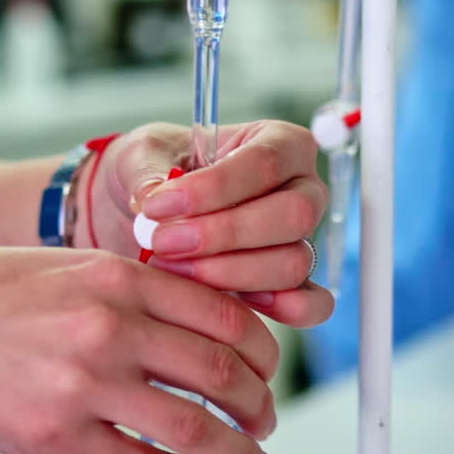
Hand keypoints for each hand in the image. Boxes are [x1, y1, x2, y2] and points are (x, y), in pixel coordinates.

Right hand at [0, 246, 279, 453]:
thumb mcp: (68, 269)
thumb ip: (136, 296)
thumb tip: (199, 336)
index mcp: (120, 277)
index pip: (228, 317)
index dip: (265, 355)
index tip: (269, 374)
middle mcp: (110, 326)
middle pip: (225, 374)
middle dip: (260, 408)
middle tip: (266, 424)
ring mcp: (84, 384)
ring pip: (195, 427)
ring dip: (238, 453)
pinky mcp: (55, 436)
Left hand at [84, 121, 333, 328]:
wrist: (150, 215)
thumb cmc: (157, 171)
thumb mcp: (141, 156)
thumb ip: (148, 173)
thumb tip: (153, 199)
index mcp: (280, 143)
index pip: (264, 163)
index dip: (213, 188)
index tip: (159, 206)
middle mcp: (303, 190)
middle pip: (293, 216)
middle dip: (225, 235)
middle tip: (165, 243)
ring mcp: (303, 239)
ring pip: (291, 263)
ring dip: (230, 274)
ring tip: (174, 269)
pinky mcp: (294, 284)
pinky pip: (313, 304)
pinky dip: (283, 311)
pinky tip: (232, 307)